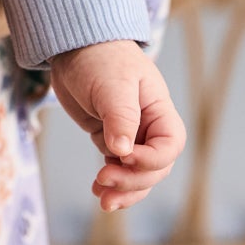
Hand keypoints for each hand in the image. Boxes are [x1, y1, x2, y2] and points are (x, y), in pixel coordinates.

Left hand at [50, 40, 185, 211]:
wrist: (74, 45)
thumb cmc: (100, 57)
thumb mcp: (112, 84)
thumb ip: (120, 117)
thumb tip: (121, 152)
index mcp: (159, 111)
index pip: (169, 146)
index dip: (151, 159)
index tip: (123, 155)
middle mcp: (148, 126)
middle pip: (155, 167)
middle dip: (132, 179)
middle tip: (103, 178)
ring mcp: (129, 135)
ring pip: (137, 174)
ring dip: (123, 190)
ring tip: (102, 199)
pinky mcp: (108, 138)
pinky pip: (117, 168)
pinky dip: (110, 183)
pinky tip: (96, 191)